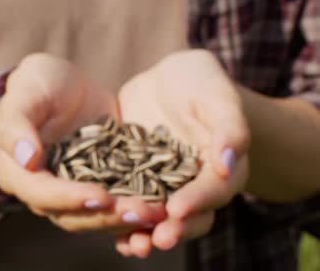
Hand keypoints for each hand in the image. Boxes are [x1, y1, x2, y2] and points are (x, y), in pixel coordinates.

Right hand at [0, 54, 166, 234]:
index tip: (100, 195)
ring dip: (127, 219)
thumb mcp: (26, 89)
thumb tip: (27, 160)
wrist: (69, 84)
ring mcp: (73, 195)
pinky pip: (119, 208)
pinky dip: (138, 211)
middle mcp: (43, 192)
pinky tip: (164, 209)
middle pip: (72, 216)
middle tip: (142, 211)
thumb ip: (17, 122)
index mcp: (16, 172)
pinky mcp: (102, 190)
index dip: (68, 198)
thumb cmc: (40, 81)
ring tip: (158, 213)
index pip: (40, 193)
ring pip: (98, 218)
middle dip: (107, 216)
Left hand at [115, 50, 249, 256]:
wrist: (167, 82)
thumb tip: (229, 161)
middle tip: (157, 239)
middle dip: (173, 229)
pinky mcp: (133, 183)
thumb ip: (227, 126)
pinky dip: (117, 220)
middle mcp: (193, 187)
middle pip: (188, 217)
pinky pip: (128, 206)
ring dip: (144, 234)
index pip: (213, 191)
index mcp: (221, 169)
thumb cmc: (200, 83)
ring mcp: (162, 188)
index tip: (178, 208)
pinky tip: (100, 225)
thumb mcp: (215, 95)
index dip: (197, 201)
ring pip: (157, 220)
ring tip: (131, 246)